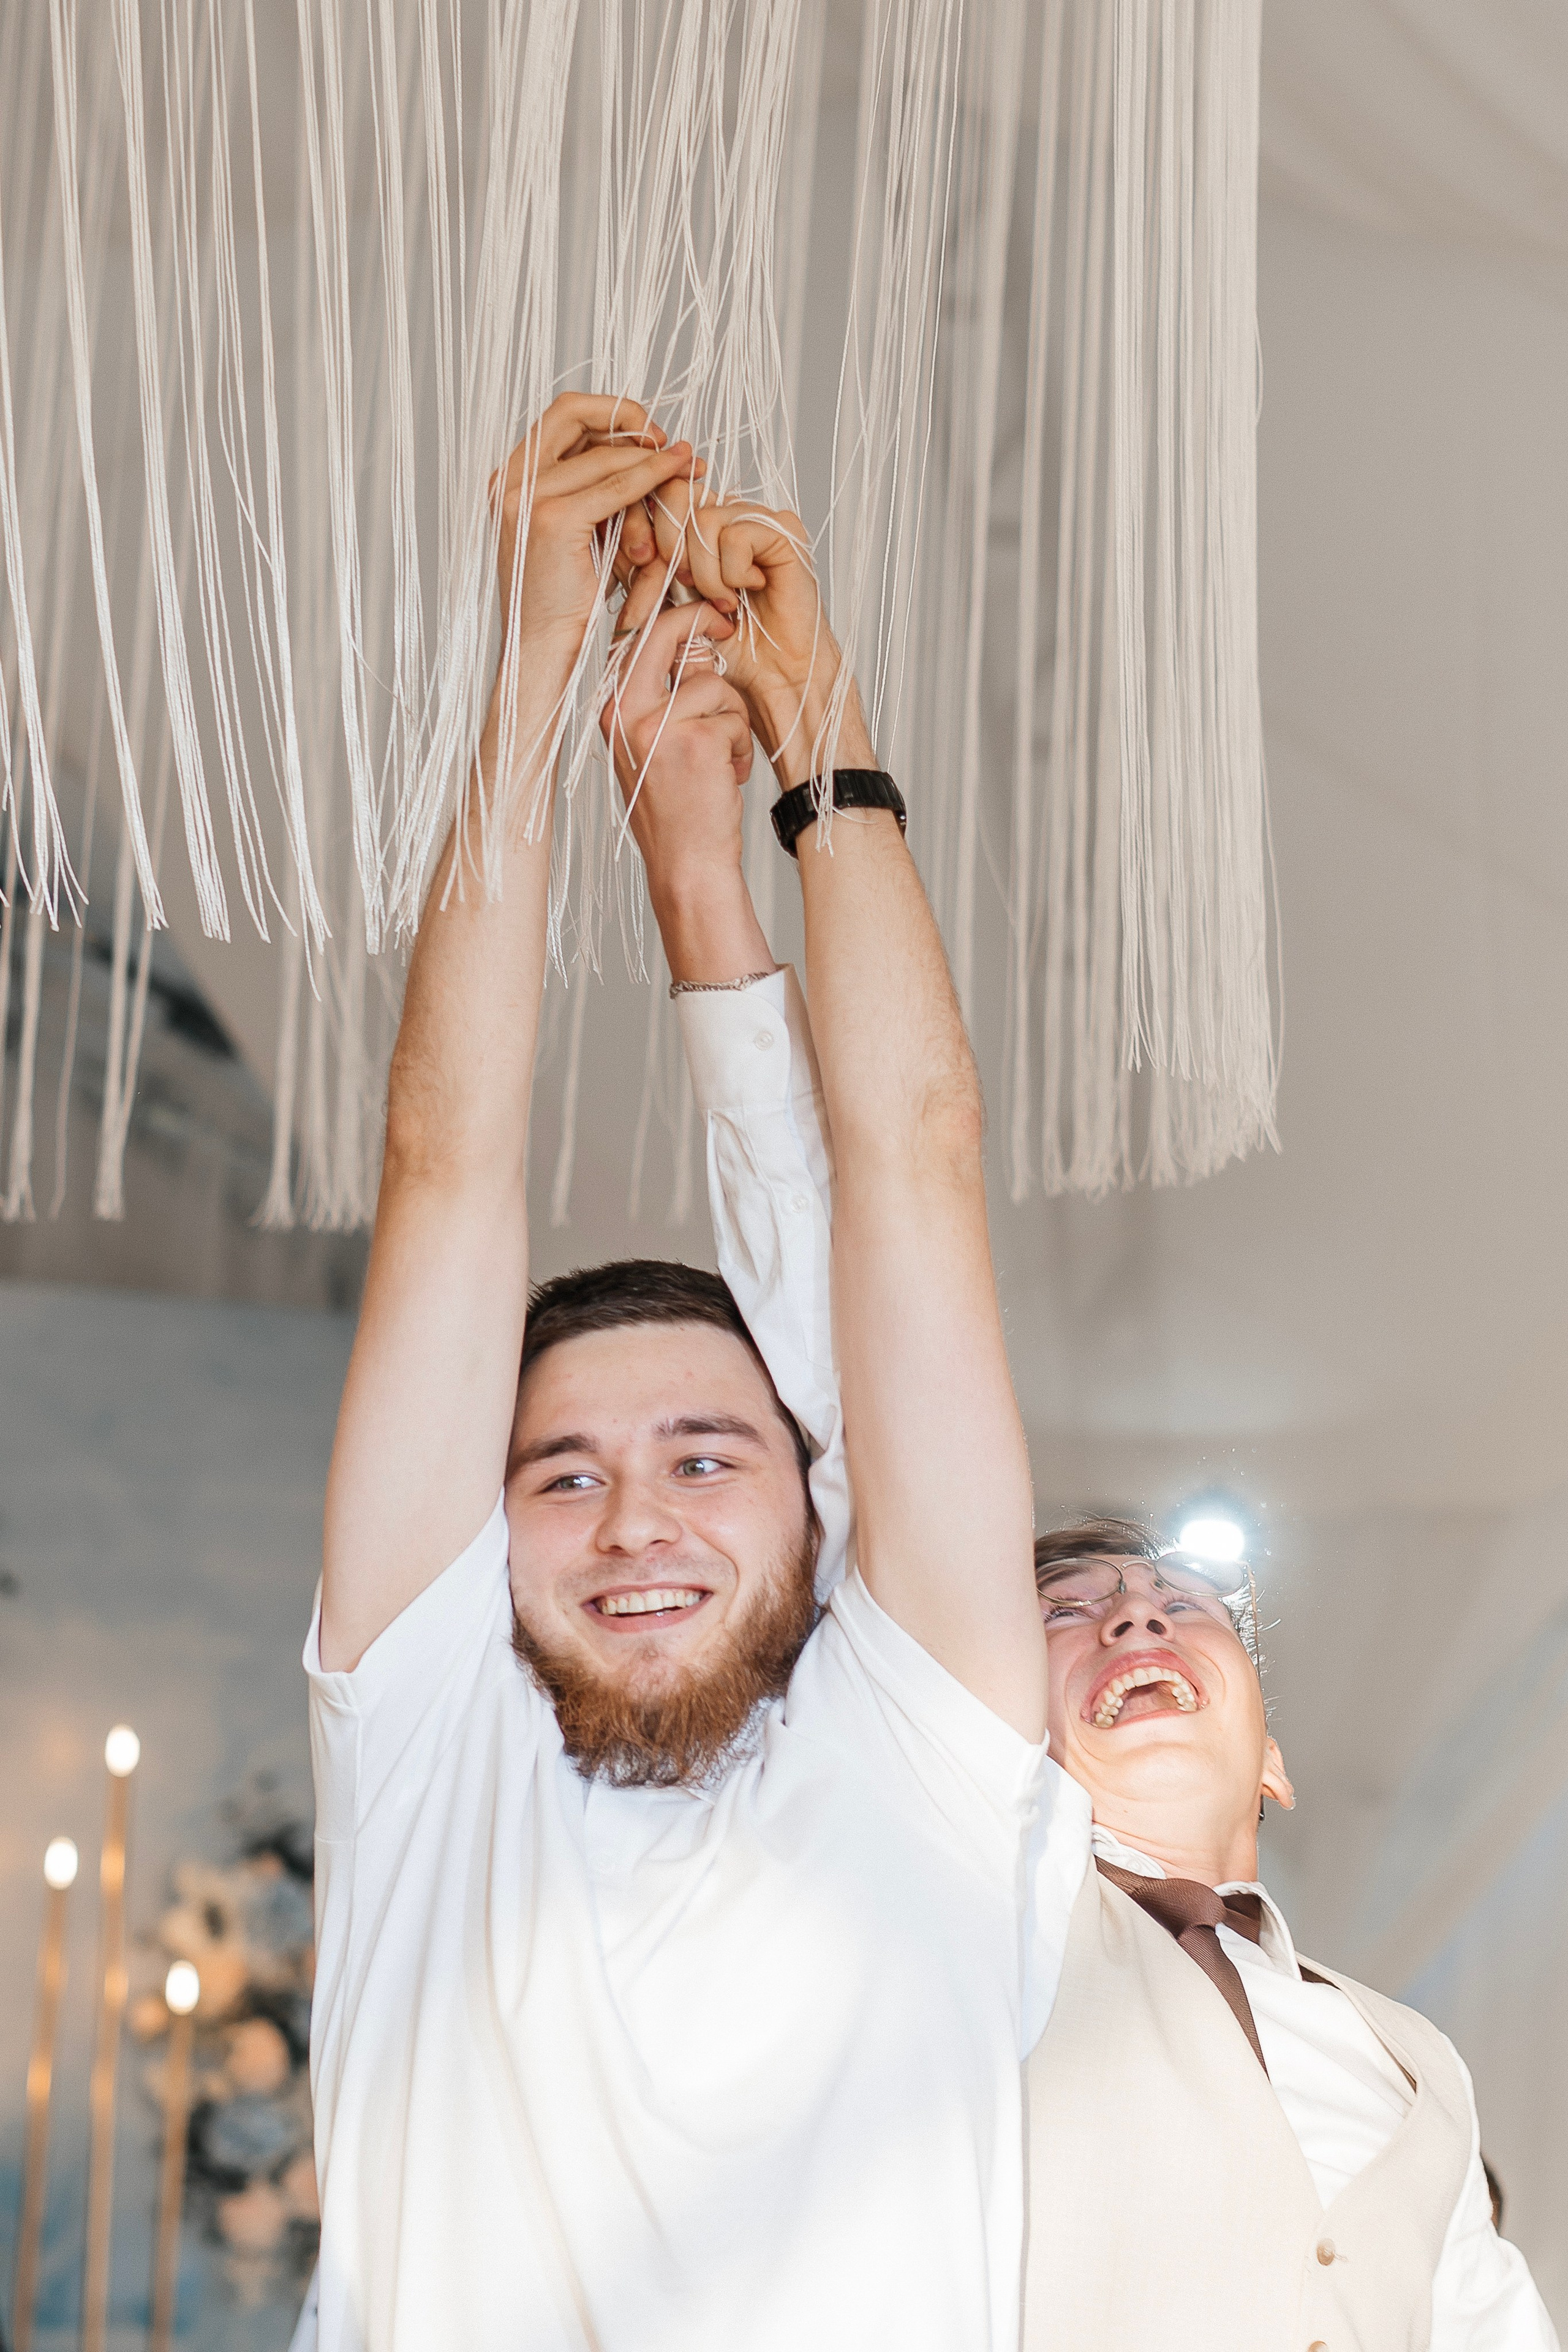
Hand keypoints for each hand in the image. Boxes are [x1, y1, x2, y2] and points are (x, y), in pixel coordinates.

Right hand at [490, 393, 702, 675]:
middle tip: (669, 443)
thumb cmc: (567, 601)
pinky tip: (679, 472)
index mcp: (509, 477)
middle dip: (628, 420)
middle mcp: (509, 479)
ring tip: (688, 470)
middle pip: (574, 413)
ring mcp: (527, 497)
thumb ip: (597, 490)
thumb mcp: (582, 532)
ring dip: (650, 460)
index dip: (610, 415)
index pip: (563, 417)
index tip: (649, 435)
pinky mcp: (554, 519)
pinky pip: (617, 486)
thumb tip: (645, 450)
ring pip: (604, 454)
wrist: (543, 649)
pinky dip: (652, 476)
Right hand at [599, 603, 772, 983]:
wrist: (685, 865)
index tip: (704, 613)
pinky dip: (741, 744)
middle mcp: (624, 713)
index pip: (634, 637)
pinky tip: (728, 774)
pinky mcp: (694, 740)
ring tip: (722, 758)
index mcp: (611, 710)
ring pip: (713, 682)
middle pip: (665, 632)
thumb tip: (697, 641)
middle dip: (702, 619)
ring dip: (732, 718)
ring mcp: (657, 727)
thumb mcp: (655, 745)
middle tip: (728, 623)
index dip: (672, 614)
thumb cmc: (675, 808)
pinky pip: (733, 715)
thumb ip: (665, 695)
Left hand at [617, 491, 856, 783]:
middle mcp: (725, 514)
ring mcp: (754, 518)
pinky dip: (733, 572)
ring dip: (704, 570)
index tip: (639, 567)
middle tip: (682, 585)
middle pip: (676, 492)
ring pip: (704, 518)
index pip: (655, 496)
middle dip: (668, 544)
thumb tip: (611, 533)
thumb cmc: (724, 651)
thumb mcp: (665, 608)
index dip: (640, 527)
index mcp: (694, 527)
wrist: (772, 677)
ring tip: (722, 602)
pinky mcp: (783, 530)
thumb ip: (642, 572)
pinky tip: (750, 592)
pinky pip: (737, 534)